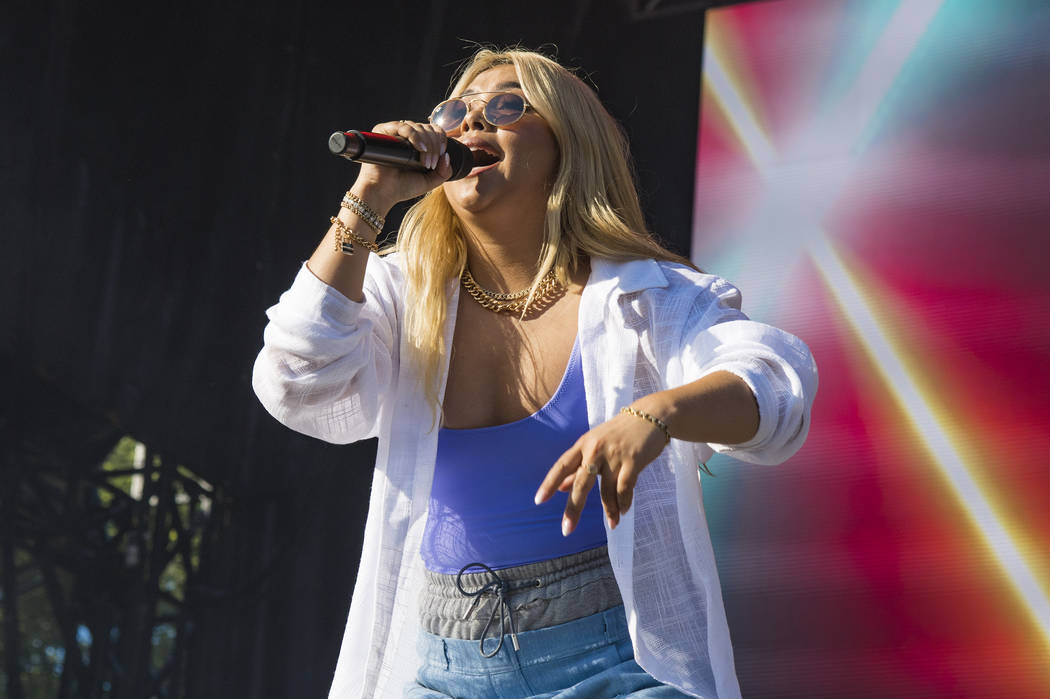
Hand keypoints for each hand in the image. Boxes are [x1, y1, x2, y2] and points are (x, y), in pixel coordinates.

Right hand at [354, 120, 452, 206]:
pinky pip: (404, 127)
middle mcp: (406, 135)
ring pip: (419, 127)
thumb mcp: (429, 181)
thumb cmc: (402, 187)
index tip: (442, 155)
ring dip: (427, 145)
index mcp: (416, 142)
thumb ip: (444, 172)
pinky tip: (420, 149)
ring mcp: (395, 132)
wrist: (382, 192)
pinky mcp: (384, 131)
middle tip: (431, 165)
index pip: (433, 130)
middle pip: (428, 128)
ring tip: (425, 163)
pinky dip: (416, 137)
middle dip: (435, 146)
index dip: (441, 140)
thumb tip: (447, 155)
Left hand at [534, 406, 668, 534]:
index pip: (562, 465)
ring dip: (609, 510)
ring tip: (612, 524)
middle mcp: (596, 449)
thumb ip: (578, 466)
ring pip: (606, 490)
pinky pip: (625, 488)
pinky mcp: (634, 460)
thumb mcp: (595, 444)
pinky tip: (623, 512)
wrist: (650, 415)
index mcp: (583, 444)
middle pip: (581, 483)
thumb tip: (561, 488)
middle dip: (573, 508)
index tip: (538, 501)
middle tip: (566, 529)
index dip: (549, 483)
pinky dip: (623, 503)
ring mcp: (615, 455)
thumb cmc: (619, 432)